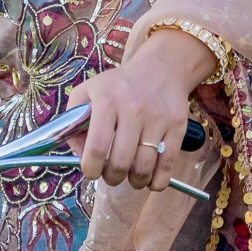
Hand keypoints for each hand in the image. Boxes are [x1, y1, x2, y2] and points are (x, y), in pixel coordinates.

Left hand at [74, 28, 214, 190]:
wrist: (161, 69)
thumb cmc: (118, 86)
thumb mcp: (88, 93)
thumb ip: (73, 122)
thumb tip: (79, 155)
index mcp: (107, 102)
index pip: (96, 148)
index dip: (91, 169)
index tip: (91, 172)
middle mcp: (133, 110)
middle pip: (121, 162)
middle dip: (112, 177)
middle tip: (111, 175)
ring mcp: (158, 119)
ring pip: (144, 167)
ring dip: (135, 181)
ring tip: (130, 177)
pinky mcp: (177, 126)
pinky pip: (168, 164)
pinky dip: (158, 181)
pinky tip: (150, 180)